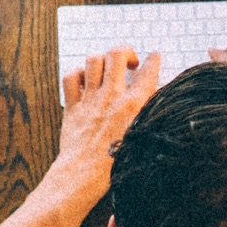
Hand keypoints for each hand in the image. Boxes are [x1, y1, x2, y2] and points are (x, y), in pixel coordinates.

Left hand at [52, 46, 160, 196]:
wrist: (85, 175)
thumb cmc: (116, 164)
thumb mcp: (144, 136)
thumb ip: (150, 114)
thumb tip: (155, 98)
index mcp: (134, 104)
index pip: (148, 70)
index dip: (153, 60)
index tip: (154, 57)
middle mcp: (112, 96)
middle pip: (117, 54)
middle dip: (125, 52)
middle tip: (128, 62)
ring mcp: (90, 99)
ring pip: (93, 60)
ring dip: (101, 60)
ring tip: (106, 69)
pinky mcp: (73, 106)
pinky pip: (71, 77)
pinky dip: (77, 74)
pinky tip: (84, 81)